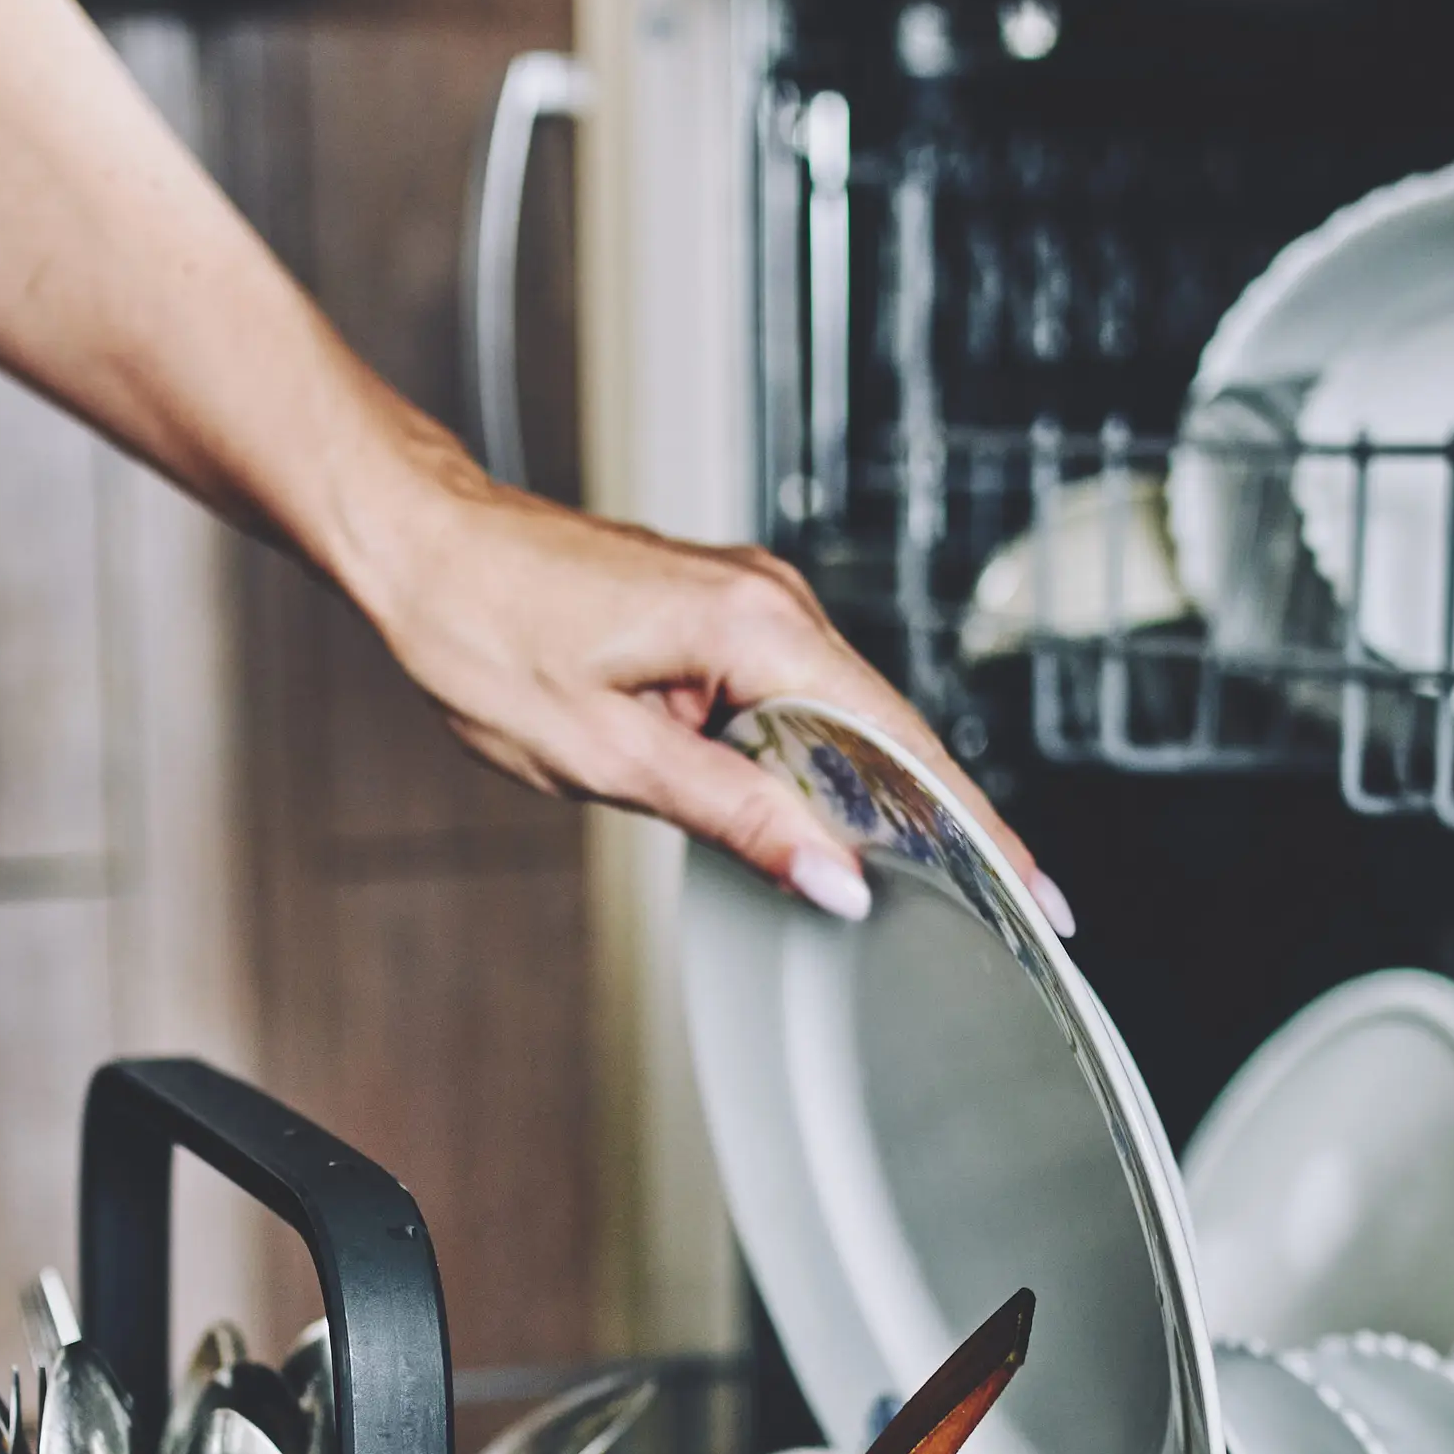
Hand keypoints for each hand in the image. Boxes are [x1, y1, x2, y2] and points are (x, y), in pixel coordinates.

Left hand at [344, 442, 1069, 934]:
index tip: (1032, 890)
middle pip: (894, 730)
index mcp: (754, 626)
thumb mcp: (607, 754)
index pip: (897, 743)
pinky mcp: (727, 614)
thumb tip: (829, 872)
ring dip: (892, 798)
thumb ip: (733, 816)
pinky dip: (835, 762)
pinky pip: (808, 698)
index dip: (973, 826)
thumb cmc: (483, 630)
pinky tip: (848, 818)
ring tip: (951, 880)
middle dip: (956, 822)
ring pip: (852, 717)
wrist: (421, 546)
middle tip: (1020, 907)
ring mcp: (754, 601)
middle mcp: (772, 600)